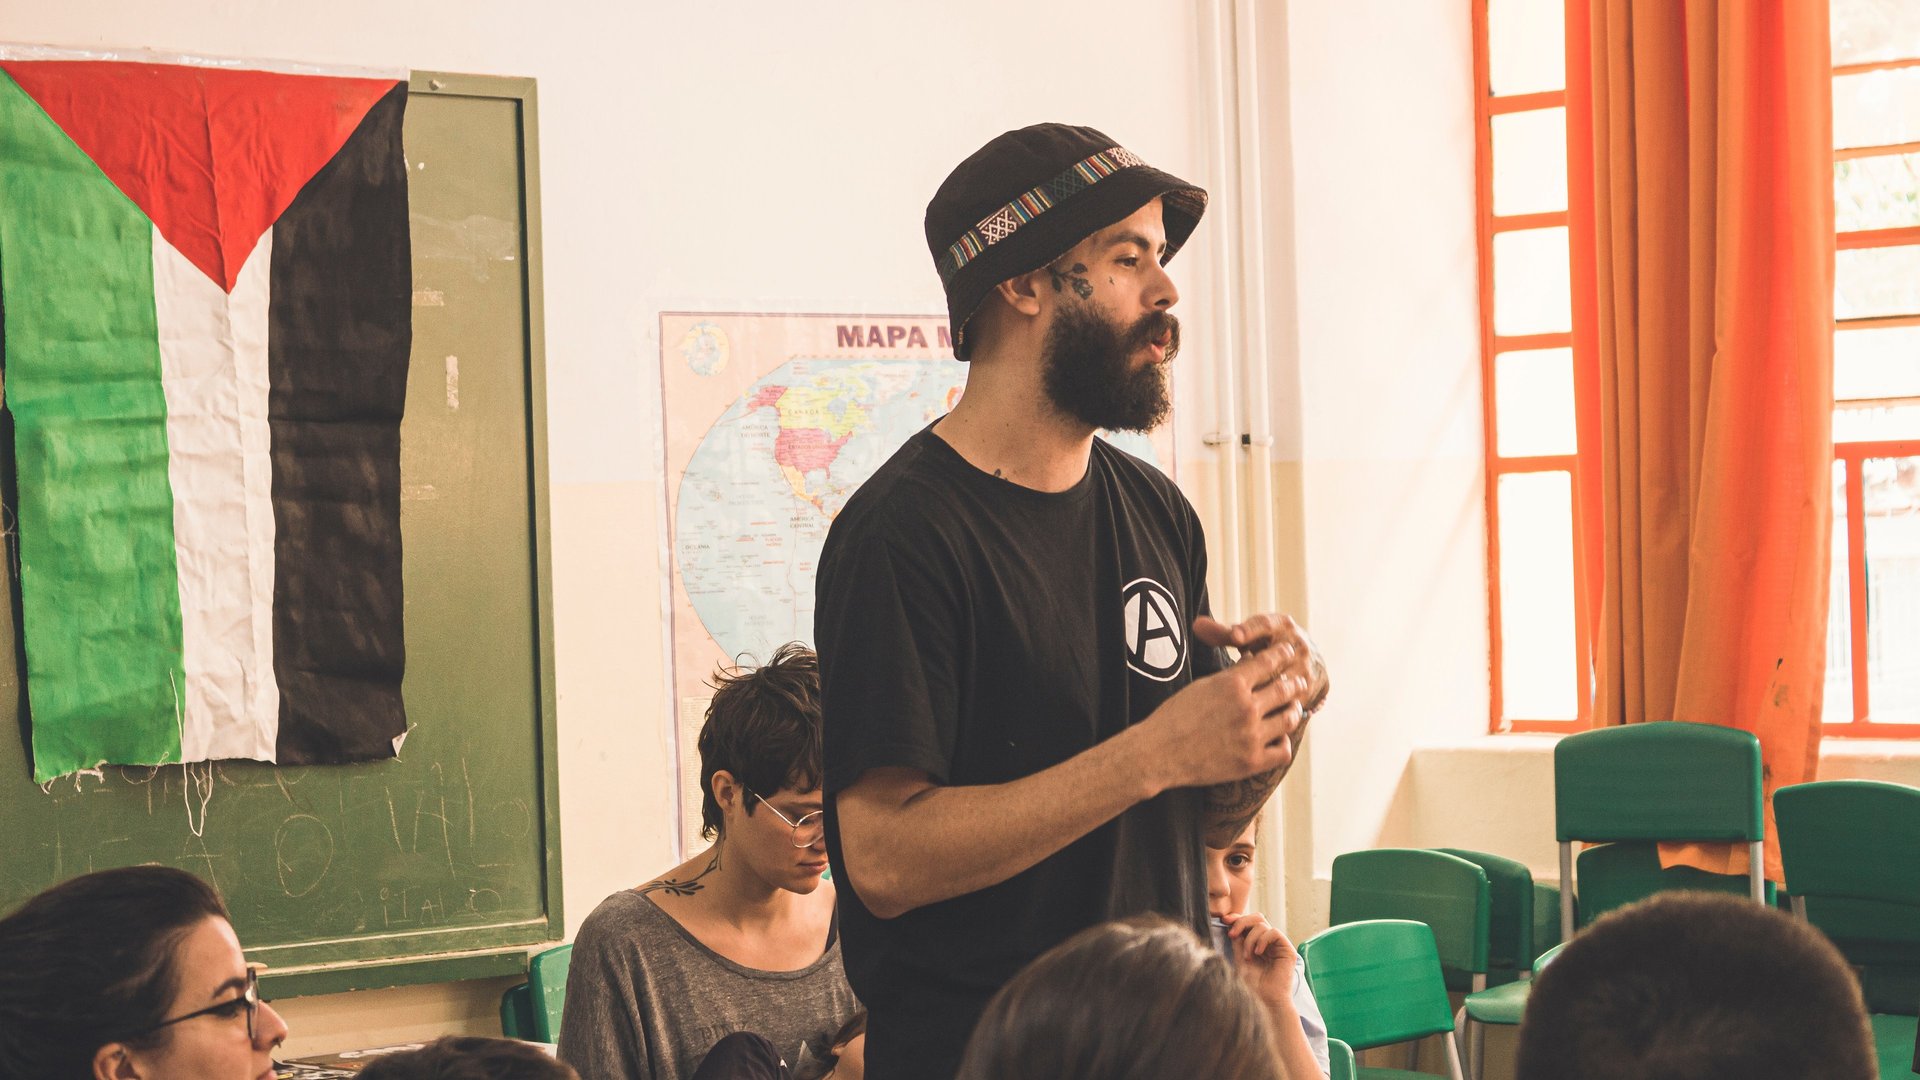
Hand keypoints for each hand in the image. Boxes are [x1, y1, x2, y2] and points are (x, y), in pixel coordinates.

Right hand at [1137, 636, 1303, 790]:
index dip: (1282, 654)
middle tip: (1299, 681)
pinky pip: (1283, 750)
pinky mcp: (1252, 762)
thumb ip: (1230, 677)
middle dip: (1294, 682)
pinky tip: (1278, 738)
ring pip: (1290, 718)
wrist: (1159, 753)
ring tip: (1293, 708)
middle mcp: (1247, 708)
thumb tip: (1251, 664)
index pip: (1268, 662)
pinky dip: (1283, 742)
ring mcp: (1252, 736)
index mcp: (1232, 684)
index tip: (1288, 652)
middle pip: (1285, 688)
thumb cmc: (1174, 716)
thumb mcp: (1202, 686)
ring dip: (1293, 710)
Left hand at [1195, 613, 1327, 712]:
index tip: (1234, 636)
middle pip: (1279, 654)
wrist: (1301, 660)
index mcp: (1282, 625)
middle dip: (1260, 663)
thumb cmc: (1264, 644)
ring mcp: (1306, 669)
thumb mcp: (1249, 636)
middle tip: (1239, 674)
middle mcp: (1299, 645)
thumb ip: (1223, 633)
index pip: (1265, 625)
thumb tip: (1196, 625)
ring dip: (1267, 690)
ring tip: (1245, 700)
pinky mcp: (1308, 692)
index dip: (1249, 630)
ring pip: (1286, 681)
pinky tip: (1256, 720)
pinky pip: (1292, 703)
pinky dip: (1275, 711)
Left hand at [1225, 911, 1299, 1007]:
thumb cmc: (1252, 985)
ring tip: (1247, 956)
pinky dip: (1262, 939)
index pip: (1249, 923)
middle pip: (1257, 918)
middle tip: (1232, 934)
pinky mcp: (1287, 950)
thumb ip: (1238, 941)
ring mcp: (1278, 945)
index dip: (1237, 918)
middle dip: (1242, 922)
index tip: (1224, 920)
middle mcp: (1268, 943)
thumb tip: (1232, 923)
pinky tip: (1258, 952)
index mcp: (1257, 943)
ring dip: (1250, 938)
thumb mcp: (1239, 958)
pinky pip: (1274, 932)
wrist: (1265, 1000)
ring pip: (1263, 924)